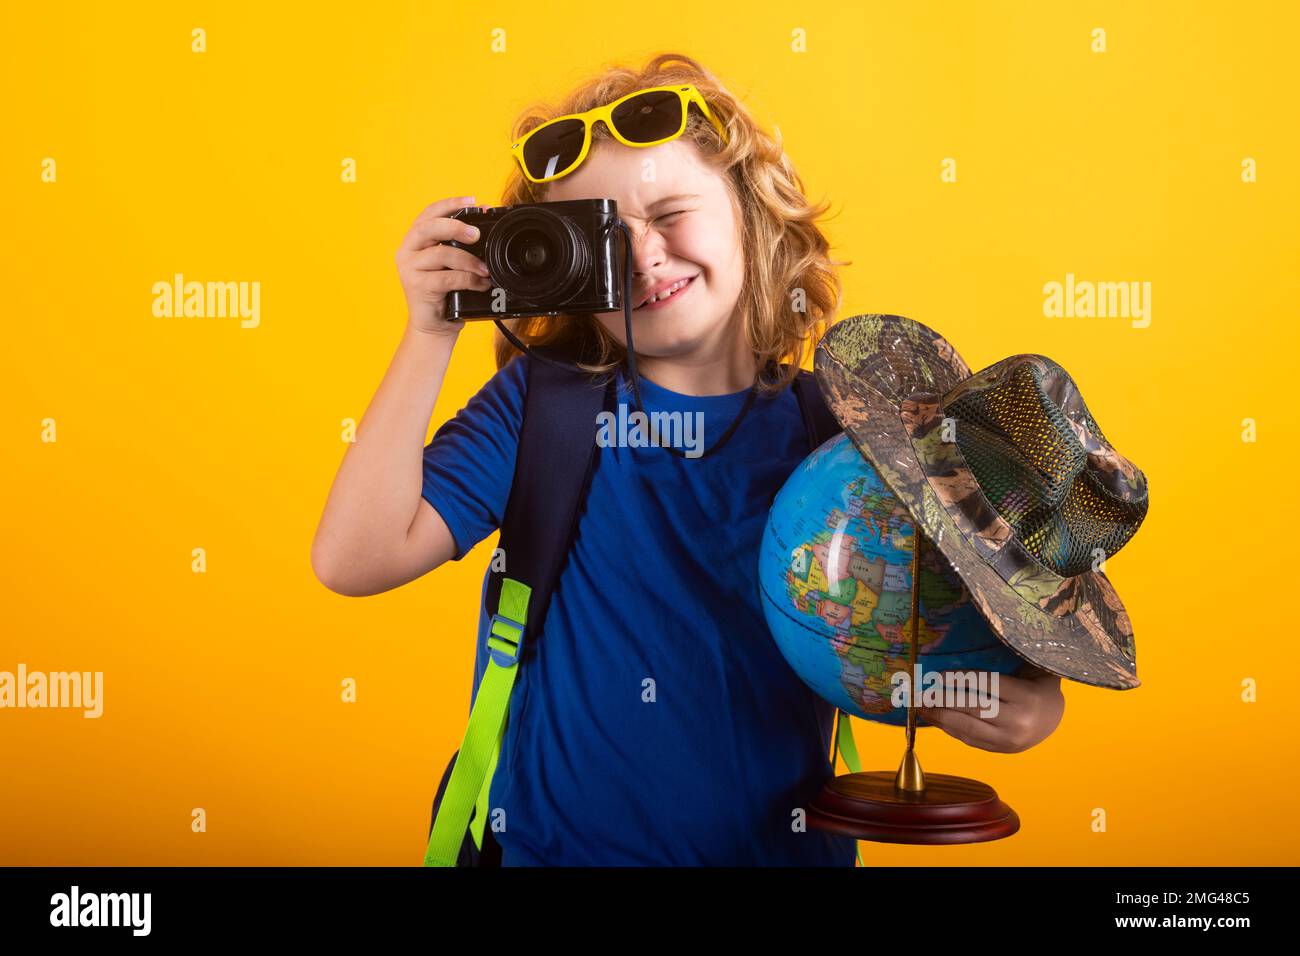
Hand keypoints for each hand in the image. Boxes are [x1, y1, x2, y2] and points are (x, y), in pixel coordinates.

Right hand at [395, 195, 493, 335]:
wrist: (433, 326)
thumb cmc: (445, 293)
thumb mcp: (452, 265)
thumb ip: (461, 245)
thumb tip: (484, 223)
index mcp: (415, 241)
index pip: (428, 214)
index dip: (449, 204)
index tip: (472, 201)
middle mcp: (407, 251)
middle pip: (429, 228)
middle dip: (456, 226)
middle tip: (476, 233)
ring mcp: (409, 268)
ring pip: (441, 254)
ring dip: (469, 260)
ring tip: (486, 269)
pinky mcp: (416, 286)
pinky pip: (447, 277)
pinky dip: (468, 279)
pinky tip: (480, 283)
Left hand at [918, 663, 1064, 753]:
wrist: (1055, 716)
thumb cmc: (1035, 684)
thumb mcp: (1025, 669)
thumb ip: (999, 665)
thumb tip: (957, 663)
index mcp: (1026, 695)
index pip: (986, 684)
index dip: (959, 679)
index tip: (938, 675)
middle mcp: (1019, 720)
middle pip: (973, 708)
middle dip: (943, 701)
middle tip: (922, 694)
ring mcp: (1010, 740)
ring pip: (968, 728)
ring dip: (941, 718)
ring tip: (923, 709)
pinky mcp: (1002, 750)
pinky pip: (971, 740)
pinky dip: (951, 729)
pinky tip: (937, 720)